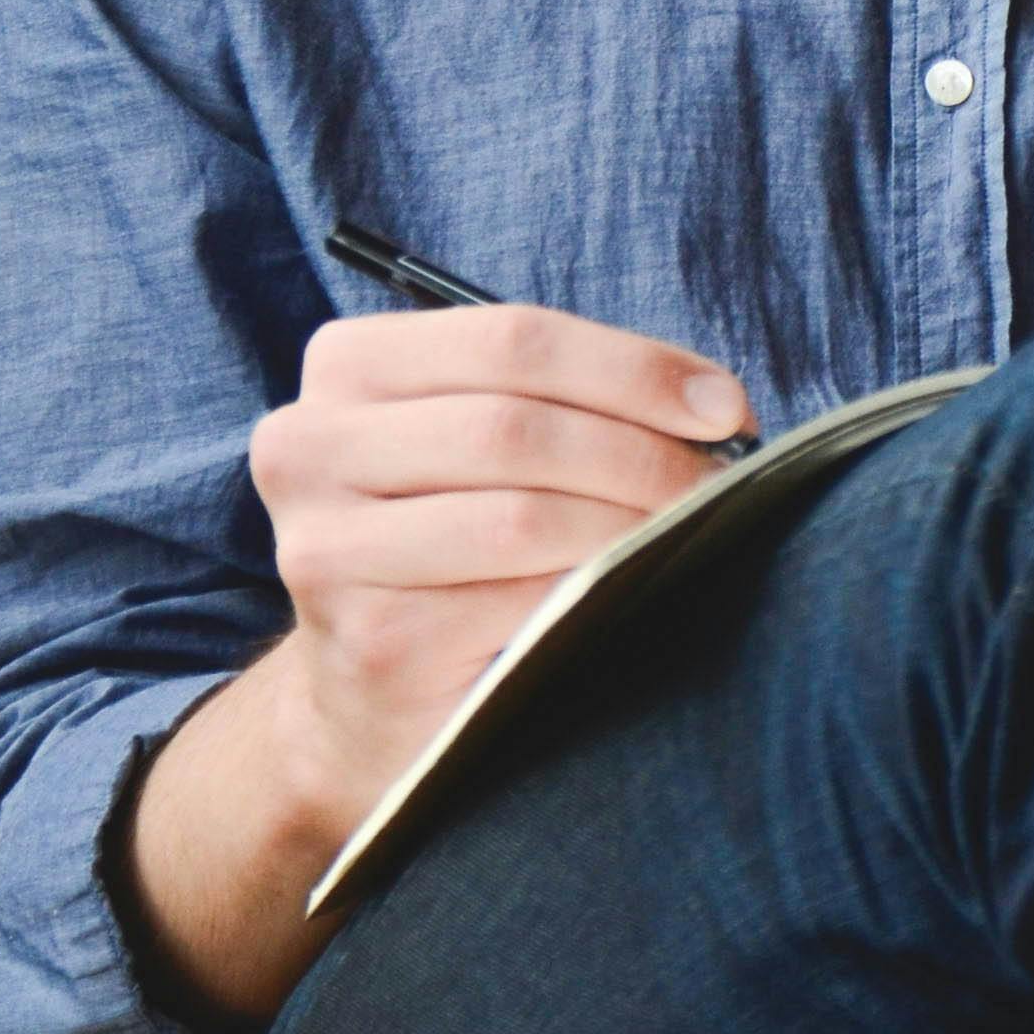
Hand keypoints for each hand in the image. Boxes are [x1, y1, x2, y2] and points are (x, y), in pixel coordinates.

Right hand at [248, 300, 755, 821]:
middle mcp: (309, 447)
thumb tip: (715, 404)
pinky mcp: (372, 640)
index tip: (724, 406)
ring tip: (689, 532)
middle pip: (515, 425)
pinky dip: (595, 592)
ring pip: (521, 514)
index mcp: (346, 367)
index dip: (632, 367)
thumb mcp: (481, 441)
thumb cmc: (454, 543)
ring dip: (629, 524)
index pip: (510, 337)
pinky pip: (517, 601)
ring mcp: (329, 549)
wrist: (368, 696)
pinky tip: (633, 592)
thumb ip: (565, 399)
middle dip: (642, 451)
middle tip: (717, 482)